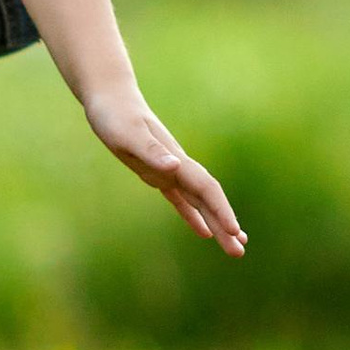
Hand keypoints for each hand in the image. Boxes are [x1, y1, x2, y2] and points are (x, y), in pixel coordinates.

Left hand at [83, 88, 244, 253]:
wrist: (109, 96)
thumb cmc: (115, 115)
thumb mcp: (128, 134)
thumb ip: (152, 151)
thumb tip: (176, 166)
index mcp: (175, 160)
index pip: (206, 189)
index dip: (221, 211)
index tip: (234, 232)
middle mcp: (177, 167)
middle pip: (208, 200)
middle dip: (224, 225)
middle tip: (240, 253)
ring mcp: (168, 170)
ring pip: (199, 202)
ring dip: (216, 224)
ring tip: (234, 246)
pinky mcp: (155, 173)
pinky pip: (180, 200)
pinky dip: (193, 216)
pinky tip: (203, 232)